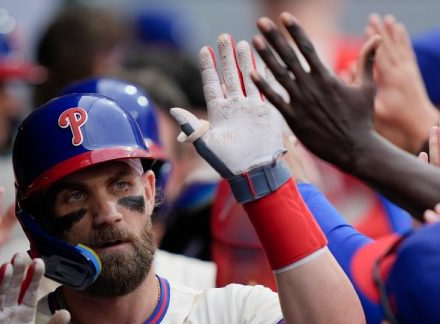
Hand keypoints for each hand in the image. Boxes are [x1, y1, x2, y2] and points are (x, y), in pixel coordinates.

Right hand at [0, 255, 69, 323]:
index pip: (29, 291)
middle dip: (18, 272)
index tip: (40, 262)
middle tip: (22, 255)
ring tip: (9, 265)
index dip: (34, 277)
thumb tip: (67, 312)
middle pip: (13, 288)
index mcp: (23, 314)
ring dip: (2, 281)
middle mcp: (8, 312)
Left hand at [170, 34, 285, 175]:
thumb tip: (174, 110)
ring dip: (244, 61)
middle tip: (224, 36)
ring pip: (246, 78)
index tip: (205, 49)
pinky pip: (263, 88)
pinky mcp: (265, 111)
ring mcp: (249, 108)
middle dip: (225, 57)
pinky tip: (262, 60)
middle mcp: (232, 107)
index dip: (208, 67)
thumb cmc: (227, 162)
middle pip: (228, 75)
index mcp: (217, 113)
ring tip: (243, 42)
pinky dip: (261, 74)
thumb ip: (191, 126)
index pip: (211, 84)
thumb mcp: (206, 144)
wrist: (253, 171)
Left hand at [251, 14, 380, 170]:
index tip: (284, 16)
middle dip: (275, 38)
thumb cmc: (362, 119)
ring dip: (266, 57)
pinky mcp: (294, 119)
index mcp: (328, 77)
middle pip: (289, 56)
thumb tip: (376, 37)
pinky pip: (275, 100)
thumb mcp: (367, 87)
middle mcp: (312, 86)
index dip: (295, 30)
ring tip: (254, 40)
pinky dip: (263, 87)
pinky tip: (252, 74)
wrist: (356, 149)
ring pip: (279, 75)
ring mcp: (301, 102)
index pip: (308, 48)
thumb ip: (367, 61)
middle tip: (262, 22)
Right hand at [366, 14, 439, 151]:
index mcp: (391, 79)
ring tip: (389, 18)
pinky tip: (401, 30)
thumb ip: (362, 94)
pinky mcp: (414, 73)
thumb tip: (349, 79)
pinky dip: (404, 39)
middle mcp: (402, 71)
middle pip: (390, 46)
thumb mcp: (376, 111)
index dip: (373, 41)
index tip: (367, 27)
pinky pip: (408, 52)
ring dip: (393, 32)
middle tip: (374, 16)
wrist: (422, 124)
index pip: (380, 55)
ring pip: (400, 46)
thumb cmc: (396, 121)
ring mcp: (409, 71)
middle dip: (381, 31)